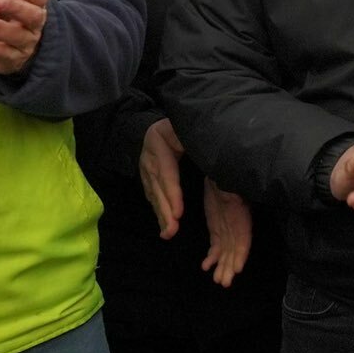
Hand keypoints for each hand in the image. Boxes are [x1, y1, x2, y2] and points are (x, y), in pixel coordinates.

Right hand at [139, 118, 186, 238]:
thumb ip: (193, 136)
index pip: (166, 171)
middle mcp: (150, 157)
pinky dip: (158, 209)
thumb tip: (206, 147)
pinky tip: (163, 222)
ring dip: (161, 214)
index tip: (178, 213)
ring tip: (168, 232)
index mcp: (159, 140)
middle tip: (172, 230)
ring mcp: (147, 167)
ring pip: (154, 193)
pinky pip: (153, 194)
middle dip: (165, 210)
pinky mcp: (149, 176)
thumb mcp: (187, 125)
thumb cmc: (183, 122)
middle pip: (158, 186)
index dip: (172, 192)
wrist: (165, 119)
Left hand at [200, 180, 251, 287]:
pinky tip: (206, 267)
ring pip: (227, 252)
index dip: (241, 254)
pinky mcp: (217, 230)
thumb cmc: (227, 178)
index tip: (238, 268)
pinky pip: (216, 248)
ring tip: (219, 280)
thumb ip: (233, 194)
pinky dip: (212, 258)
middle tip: (224, 282)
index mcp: (242, 216)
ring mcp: (227, 229)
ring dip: (223, 266)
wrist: (219, 175)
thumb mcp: (232, 185)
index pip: (244, 239)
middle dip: (231, 266)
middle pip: (235, 250)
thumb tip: (234, 198)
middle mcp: (237, 226)